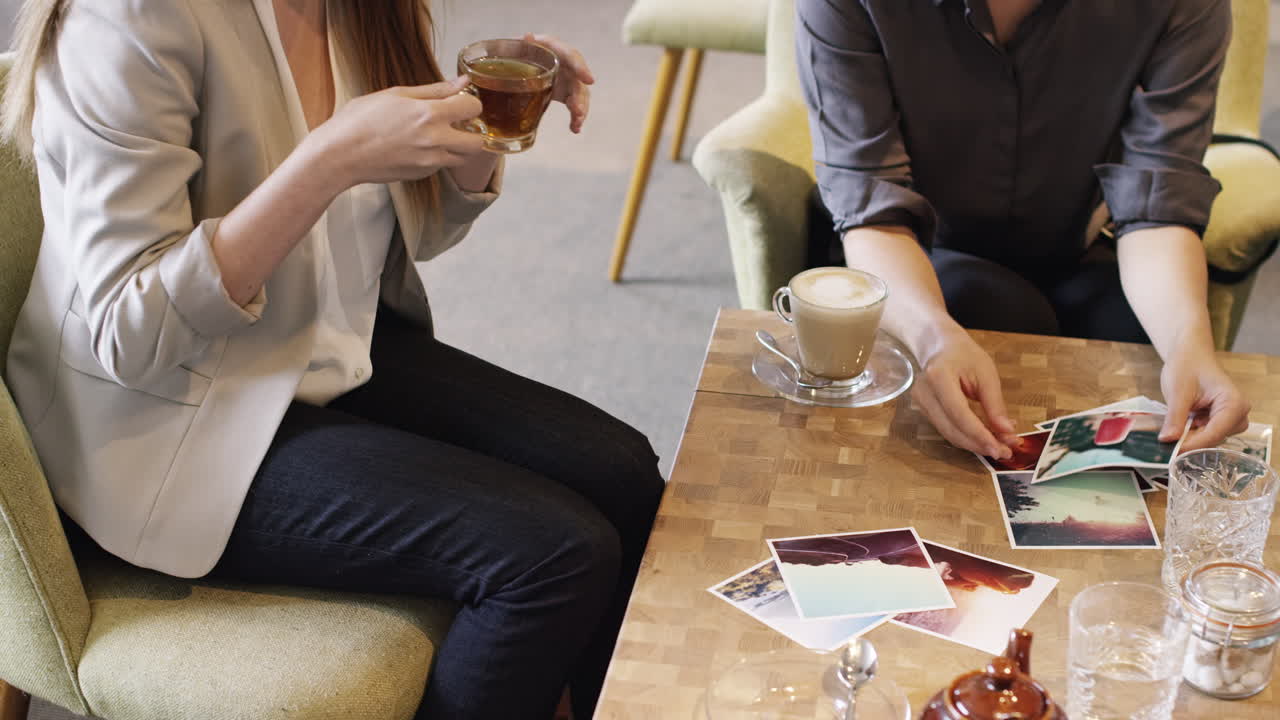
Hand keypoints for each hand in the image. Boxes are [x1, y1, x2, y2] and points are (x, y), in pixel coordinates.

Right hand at [309, 79, 486, 187]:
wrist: (340, 155)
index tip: (459, 102)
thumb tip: (462, 82)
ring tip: (439, 135)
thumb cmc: (360, 120)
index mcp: (429, 114)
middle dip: (473, 131)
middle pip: (478, 142)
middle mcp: (435, 140)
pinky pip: (442, 165)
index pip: (473, 108)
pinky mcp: (422, 174)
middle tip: (458, 123)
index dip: (469, 103)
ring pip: (463, 157)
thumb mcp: (396, 94)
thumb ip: (434, 90)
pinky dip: (439, 156)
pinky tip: (419, 146)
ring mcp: (430, 161)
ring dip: (459, 146)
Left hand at [524, 33, 593, 132]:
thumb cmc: (516, 51)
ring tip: (577, 123)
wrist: (515, 61)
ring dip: (580, 110)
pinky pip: (574, 105)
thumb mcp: (516, 46)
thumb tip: (528, 37)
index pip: (571, 56)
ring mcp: (567, 78)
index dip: (580, 68)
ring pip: (580, 94)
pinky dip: (575, 117)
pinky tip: (575, 128)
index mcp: (554, 48)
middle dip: (580, 96)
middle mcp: (565, 63)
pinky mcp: (567, 92)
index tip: (590, 80)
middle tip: (578, 111)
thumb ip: (521, 45)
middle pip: (578, 80)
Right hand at [913, 326, 1017, 458]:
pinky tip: (983, 439)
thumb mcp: (986, 373)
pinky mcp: (924, 410)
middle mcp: (924, 392)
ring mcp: (920, 403)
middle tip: (1004, 452)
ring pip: (948, 434)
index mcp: (938, 377)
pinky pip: (946, 429)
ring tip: (998, 447)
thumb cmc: (964, 355)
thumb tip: (1007, 431)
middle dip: (979, 444)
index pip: (959, 414)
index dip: (980, 435)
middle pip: (951, 429)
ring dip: (974, 444)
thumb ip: (995, 404)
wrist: (939, 346)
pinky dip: (966, 437)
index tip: (1001, 448)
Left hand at [1159, 346, 1249, 450]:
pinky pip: (1206, 434)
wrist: (1190, 354)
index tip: (1172, 452)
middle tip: (1167, 441)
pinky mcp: (1221, 420)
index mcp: (1234, 403)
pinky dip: (1191, 433)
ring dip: (1190, 437)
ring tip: (1173, 426)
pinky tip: (1179, 425)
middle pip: (1215, 439)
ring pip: (1210, 439)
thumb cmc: (1187, 366)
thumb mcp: (1177, 392)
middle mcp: (1239, 413)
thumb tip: (1168, 440)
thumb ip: (1174, 418)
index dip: (1193, 444)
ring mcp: (1231, 418)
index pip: (1215, 433)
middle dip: (1191, 441)